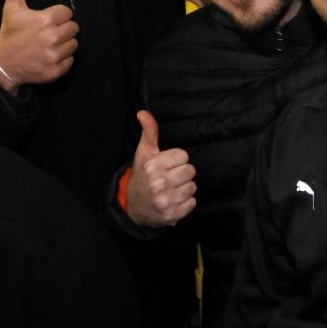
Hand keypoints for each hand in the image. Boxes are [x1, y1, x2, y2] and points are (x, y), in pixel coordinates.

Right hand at [0, 0, 78, 92]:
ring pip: (74, 44)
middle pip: (74, 28)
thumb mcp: (11, 9)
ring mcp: (55, 56)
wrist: (3, 65)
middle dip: (64, 29)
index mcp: (45, 20)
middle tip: (50, 32)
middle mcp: (52, 38)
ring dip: (65, 44)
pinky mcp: (56, 70)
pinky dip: (63, 59)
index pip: (67, 13)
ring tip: (50, 44)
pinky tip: (50, 56)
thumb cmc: (10, 34)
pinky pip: (70, 60)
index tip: (48, 20)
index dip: (59, 15)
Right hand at [126, 110, 196, 227]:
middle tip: (169, 177)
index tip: (166, 165)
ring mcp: (166, 201)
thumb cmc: (142, 175)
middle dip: (181, 173)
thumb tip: (143, 112)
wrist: (133, 207)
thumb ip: (149, 132)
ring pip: (193, 187)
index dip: (176, 159)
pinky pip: (193, 203)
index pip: (183, 156)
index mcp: (153, 166)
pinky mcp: (173, 215)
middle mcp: (159, 184)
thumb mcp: (144, 153)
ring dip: (184, 188)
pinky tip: (173, 200)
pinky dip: (185, 203)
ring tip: (171, 189)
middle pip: (190, 171)